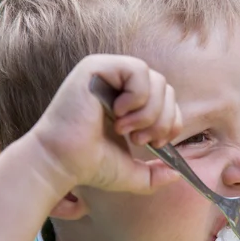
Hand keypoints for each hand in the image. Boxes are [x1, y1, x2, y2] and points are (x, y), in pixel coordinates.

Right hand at [30, 54, 181, 192]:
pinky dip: (137, 97)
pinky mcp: (96, 67)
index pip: (167, 98)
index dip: (171, 121)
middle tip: (138, 140)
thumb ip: (154, 174)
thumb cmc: (89, 165)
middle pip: (166, 88)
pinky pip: (137, 70)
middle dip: (161, 120)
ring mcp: (107, 72)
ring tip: (124, 130)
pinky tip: (117, 114)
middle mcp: (118, 83)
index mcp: (127, 100)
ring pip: (156, 80)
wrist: (62, 164)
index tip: (156, 143)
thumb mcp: (131, 173)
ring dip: (148, 112)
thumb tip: (177, 174)